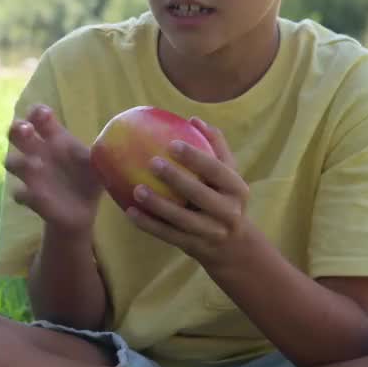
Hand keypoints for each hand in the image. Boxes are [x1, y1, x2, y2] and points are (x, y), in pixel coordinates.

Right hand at [4, 104, 101, 237]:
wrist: (82, 210)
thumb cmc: (88, 179)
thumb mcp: (98, 163)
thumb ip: (102, 150)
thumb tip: (115, 140)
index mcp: (55, 139)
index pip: (38, 117)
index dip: (36, 113)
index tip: (43, 114)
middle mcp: (38, 153)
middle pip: (16, 133)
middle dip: (17, 128)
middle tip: (26, 129)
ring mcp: (32, 175)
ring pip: (11, 162)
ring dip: (21, 162)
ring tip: (36, 165)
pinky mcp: (30, 197)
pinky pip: (19, 193)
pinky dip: (24, 193)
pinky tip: (35, 195)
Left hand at [125, 118, 257, 268]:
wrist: (234, 246)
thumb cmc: (224, 198)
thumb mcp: (228, 175)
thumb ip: (215, 147)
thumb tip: (194, 120)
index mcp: (237, 189)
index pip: (217, 170)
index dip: (196, 157)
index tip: (172, 143)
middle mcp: (229, 212)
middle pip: (201, 195)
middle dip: (176, 179)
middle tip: (151, 162)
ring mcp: (212, 233)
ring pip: (182, 219)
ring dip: (158, 205)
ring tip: (137, 189)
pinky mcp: (195, 247)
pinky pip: (168, 235)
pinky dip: (149, 225)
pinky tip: (129, 212)